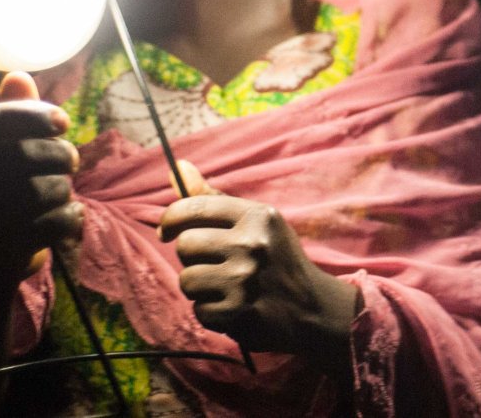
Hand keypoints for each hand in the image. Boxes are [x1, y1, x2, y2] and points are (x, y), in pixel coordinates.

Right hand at [0, 71, 81, 283]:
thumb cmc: (4, 192)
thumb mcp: (5, 151)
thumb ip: (15, 114)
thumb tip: (18, 75)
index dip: (33, 114)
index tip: (62, 121)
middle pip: (28, 154)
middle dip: (62, 155)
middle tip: (71, 162)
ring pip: (49, 189)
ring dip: (65, 192)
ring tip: (58, 196)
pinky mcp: (9, 244)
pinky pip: (60, 220)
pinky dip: (71, 219)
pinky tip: (63, 220)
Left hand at [158, 161, 360, 360]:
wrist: (312, 307)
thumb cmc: (276, 258)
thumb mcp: (256, 222)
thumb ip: (214, 198)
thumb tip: (178, 167)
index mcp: (257, 216)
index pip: (193, 207)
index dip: (171, 220)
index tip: (168, 231)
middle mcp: (252, 243)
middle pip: (185, 245)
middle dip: (192, 257)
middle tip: (212, 263)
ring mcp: (245, 278)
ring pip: (187, 280)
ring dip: (198, 287)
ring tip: (222, 287)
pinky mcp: (239, 311)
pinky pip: (199, 310)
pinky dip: (211, 313)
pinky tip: (232, 308)